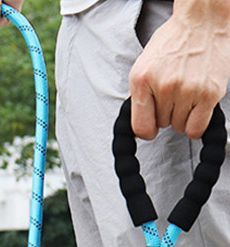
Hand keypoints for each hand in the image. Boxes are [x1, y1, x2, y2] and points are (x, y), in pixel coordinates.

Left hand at [129, 0, 229, 138]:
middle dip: (168, 113)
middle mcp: (164, 86)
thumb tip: (133, 126)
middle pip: (162, 124)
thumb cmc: (174, 40)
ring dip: (184, 115)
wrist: (203, 19)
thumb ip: (137, 94)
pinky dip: (197, 123)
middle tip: (176, 93)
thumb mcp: (144, 64)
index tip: (151, 126)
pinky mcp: (209, 93)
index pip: (140, 127)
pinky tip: (197, 107)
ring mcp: (187, 90)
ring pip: (180, 126)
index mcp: (142, 80)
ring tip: (187, 93)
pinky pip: (197, 128)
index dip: (146, 130)